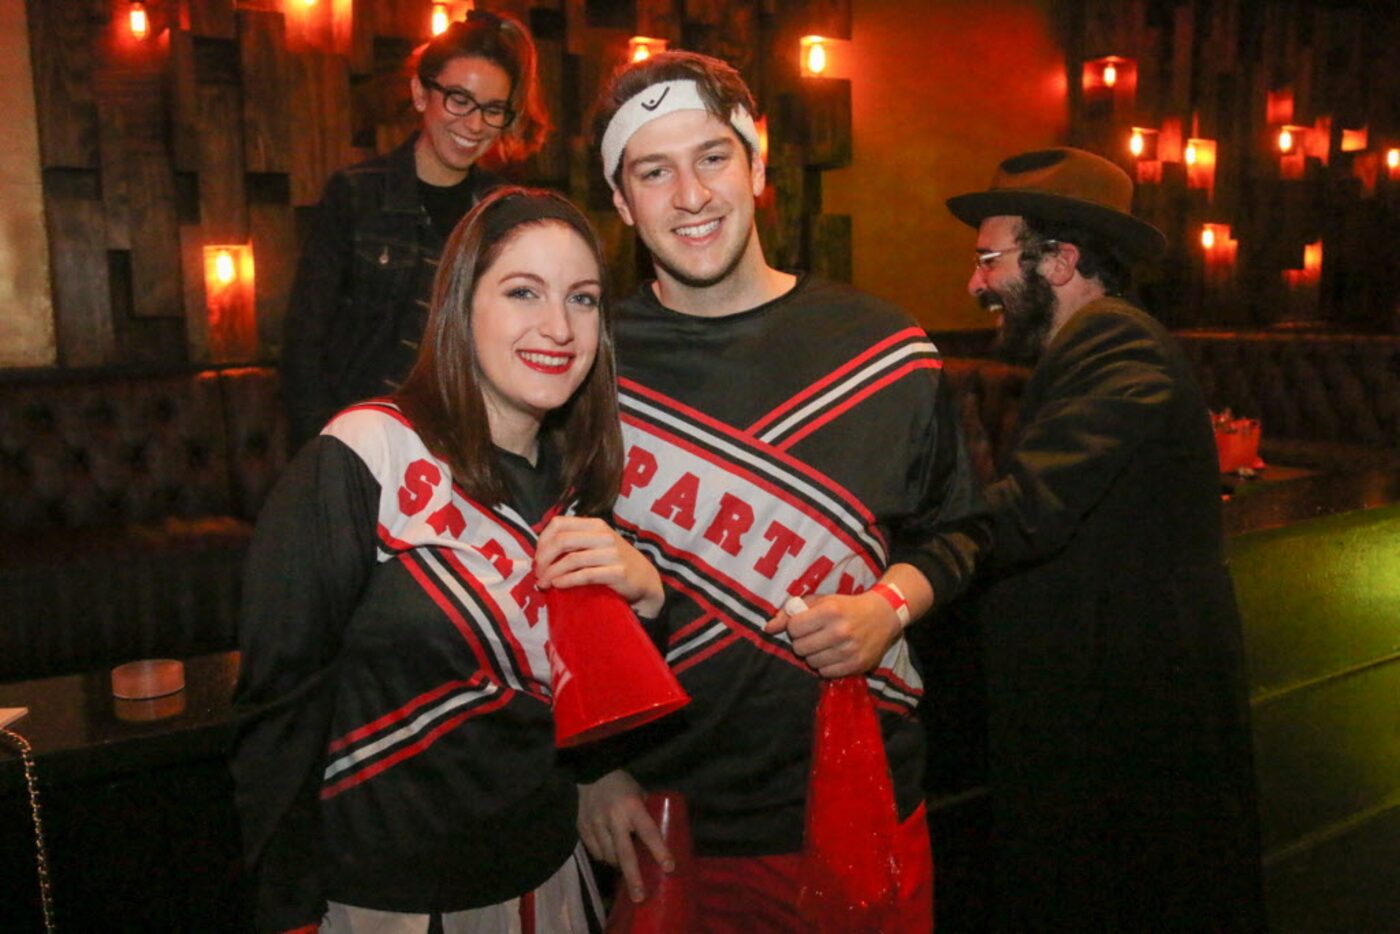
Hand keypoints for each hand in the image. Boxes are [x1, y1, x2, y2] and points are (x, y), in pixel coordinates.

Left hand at [534, 517, 663, 617]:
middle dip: (544, 558)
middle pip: (561, 540)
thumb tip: (540, 553)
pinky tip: (558, 585)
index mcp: (595, 525)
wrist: (645, 580)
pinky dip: (567, 581)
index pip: (559, 523)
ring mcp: (612, 554)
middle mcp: (603, 536)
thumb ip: (575, 542)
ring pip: (571, 559)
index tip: (538, 558)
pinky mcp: (617, 572)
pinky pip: (584, 575)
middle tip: (538, 573)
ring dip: (552, 573)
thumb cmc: (614, 562)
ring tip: (544, 584)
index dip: (542, 540)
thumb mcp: (597, 544)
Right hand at [578, 770, 673, 902]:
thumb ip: (647, 810)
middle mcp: (613, 818)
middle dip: (633, 877)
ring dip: (619, 866)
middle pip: (624, 854)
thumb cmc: (619, 783)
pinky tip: (610, 856)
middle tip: (640, 896)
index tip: (669, 867)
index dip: (659, 850)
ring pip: (609, 857)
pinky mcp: (582, 829)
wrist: (587, 772)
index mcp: (632, 806)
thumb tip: (664, 832)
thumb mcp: (638, 790)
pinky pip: (596, 853)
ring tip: (628, 871)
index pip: (648, 832)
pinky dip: (605, 857)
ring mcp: (595, 824)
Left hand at [764, 591, 902, 677]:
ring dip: (813, 655)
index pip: (794, 628)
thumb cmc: (846, 606)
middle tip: (813, 636)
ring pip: (811, 662)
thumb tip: (767, 628)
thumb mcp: (820, 601)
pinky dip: (825, 665)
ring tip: (823, 645)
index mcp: (830, 610)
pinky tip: (832, 654)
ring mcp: (849, 650)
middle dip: (802, 642)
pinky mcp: (857, 665)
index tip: (804, 624)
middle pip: (800, 647)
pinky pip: (826, 673)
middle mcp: (840, 631)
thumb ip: (791, 612)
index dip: (795, 627)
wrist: (882, 615)